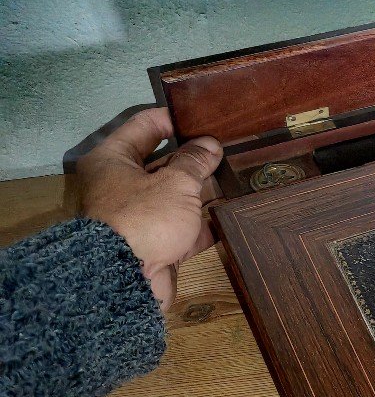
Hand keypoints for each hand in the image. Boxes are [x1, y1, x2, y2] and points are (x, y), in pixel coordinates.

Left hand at [78, 108, 222, 309]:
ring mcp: (137, 217)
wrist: (125, 280)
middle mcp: (120, 185)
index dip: (176, 118)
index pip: (145, 125)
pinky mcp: (154, 244)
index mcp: (113, 160)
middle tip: (229, 148)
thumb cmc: (145, 217)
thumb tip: (210, 144)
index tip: (207, 116)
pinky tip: (233, 214)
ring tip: (238, 177)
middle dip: (195, 157)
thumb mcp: (175, 182)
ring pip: (175, 196)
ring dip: (203, 191)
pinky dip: (205, 224)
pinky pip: (183, 228)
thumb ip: (196, 161)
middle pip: (162, 162)